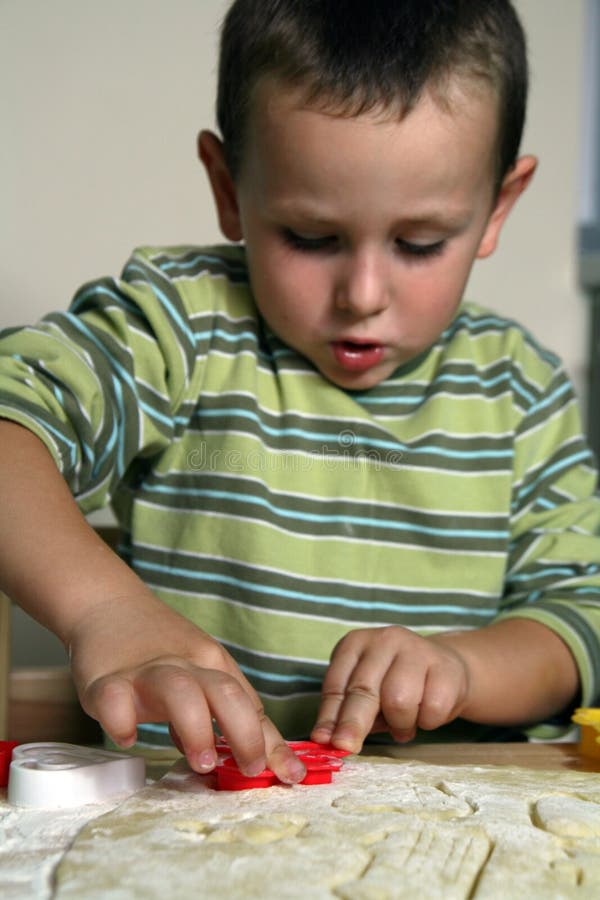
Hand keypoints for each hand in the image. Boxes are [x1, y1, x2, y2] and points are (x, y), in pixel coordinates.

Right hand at [67, 590, 305, 783]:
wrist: (108, 604)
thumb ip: (218, 713)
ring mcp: (146, 671)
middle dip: (244, 733)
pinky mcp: (106, 679)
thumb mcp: (198, 674)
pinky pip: (115, 698)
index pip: (248, 704)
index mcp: (211, 665)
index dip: (271, 742)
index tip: (291, 776)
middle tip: (249, 770)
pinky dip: (123, 721)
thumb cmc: (159, 647)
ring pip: (180, 691)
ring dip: (196, 729)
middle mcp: (185, 665)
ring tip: (202, 762)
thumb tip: (249, 759)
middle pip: (225, 691)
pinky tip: (128, 738)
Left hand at [311, 626, 469, 752]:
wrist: (446, 666)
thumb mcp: (365, 692)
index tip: (324, 741)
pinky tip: (427, 712)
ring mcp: (417, 649)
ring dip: (400, 724)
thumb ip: (345, 713)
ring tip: (404, 723)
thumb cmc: (395, 682)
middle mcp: (384, 640)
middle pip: (364, 690)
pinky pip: (432, 708)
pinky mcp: (446, 666)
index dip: (329, 716)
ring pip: (398, 701)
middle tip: (346, 747)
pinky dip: (427, 722)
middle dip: (353, 724)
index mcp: (356, 643)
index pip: (337, 684)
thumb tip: (326, 741)